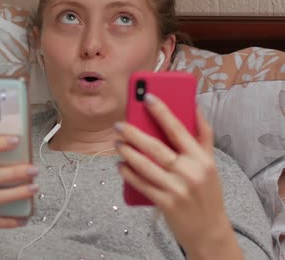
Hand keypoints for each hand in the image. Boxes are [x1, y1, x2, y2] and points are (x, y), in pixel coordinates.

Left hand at [115, 93, 242, 258]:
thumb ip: (202, 135)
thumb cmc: (207, 191)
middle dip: (134, 133)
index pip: (178, 129)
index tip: (147, 97)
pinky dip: (128, 173)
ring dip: (127, 152)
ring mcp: (177, 189)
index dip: (162, 111)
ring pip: (145, 165)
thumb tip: (194, 106)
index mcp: (202, 158)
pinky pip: (141, 184)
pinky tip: (120, 165)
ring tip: (117, 143)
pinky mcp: (166, 203)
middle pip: (156, 147)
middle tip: (119, 124)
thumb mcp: (210, 163)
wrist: (209, 230)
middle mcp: (190, 172)